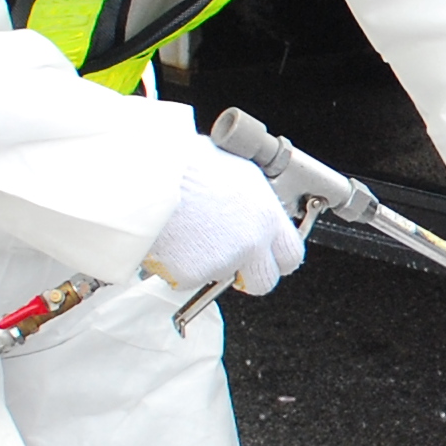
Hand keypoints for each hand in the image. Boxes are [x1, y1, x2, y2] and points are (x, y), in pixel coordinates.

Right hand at [148, 141, 305, 297]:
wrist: (154, 174)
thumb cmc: (189, 164)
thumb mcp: (240, 174)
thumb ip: (254, 204)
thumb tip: (253, 212)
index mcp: (268, 216)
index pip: (291, 255)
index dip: (277, 260)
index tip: (266, 260)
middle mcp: (252, 243)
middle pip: (264, 281)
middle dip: (247, 277)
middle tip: (227, 259)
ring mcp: (223, 262)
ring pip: (219, 277)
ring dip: (206, 264)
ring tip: (187, 231)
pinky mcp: (193, 274)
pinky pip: (186, 279)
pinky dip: (177, 266)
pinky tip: (170, 239)